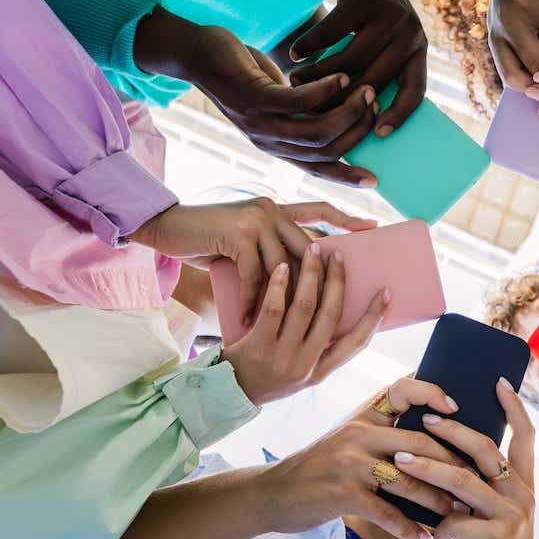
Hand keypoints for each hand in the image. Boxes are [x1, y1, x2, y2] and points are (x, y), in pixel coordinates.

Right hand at [130, 197, 376, 320]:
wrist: (167, 227)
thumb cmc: (207, 240)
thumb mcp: (245, 241)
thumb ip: (270, 249)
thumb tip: (301, 277)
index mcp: (278, 210)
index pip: (318, 210)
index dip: (345, 218)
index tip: (371, 227)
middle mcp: (272, 210)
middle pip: (309, 249)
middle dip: (322, 281)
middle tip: (332, 309)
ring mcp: (257, 219)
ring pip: (283, 267)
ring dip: (279, 301)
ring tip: (279, 328)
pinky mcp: (238, 234)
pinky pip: (254, 275)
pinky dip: (250, 301)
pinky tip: (246, 320)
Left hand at [134, 7, 379, 185]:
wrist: (197, 55)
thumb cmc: (244, 74)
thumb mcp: (280, 99)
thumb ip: (307, 111)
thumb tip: (342, 113)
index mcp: (276, 146)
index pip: (317, 169)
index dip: (345, 177)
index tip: (374, 180)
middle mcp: (268, 141)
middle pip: (324, 151)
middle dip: (357, 132)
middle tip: (377, 106)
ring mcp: (259, 122)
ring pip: (315, 130)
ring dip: (347, 111)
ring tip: (366, 90)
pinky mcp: (254, 98)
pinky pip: (298, 101)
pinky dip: (325, 91)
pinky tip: (342, 76)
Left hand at [223, 243, 386, 403]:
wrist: (228, 395)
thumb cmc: (266, 376)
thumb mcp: (300, 372)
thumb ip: (318, 348)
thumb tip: (335, 309)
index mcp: (320, 372)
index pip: (356, 343)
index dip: (373, 317)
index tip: (386, 292)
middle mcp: (305, 365)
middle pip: (330, 315)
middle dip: (337, 281)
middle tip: (338, 255)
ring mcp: (282, 356)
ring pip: (304, 307)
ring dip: (311, 274)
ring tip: (313, 249)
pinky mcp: (258, 347)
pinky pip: (273, 310)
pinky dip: (281, 285)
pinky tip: (284, 267)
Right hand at [253, 377, 470, 538]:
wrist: (270, 495)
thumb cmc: (315, 472)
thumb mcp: (345, 442)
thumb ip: (379, 437)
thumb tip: (427, 442)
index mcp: (363, 417)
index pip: (402, 390)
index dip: (432, 393)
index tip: (456, 410)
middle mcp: (359, 434)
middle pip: (419, 442)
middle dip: (451, 465)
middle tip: (476, 483)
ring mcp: (350, 463)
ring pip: (408, 478)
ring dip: (437, 500)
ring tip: (458, 515)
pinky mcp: (342, 493)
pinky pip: (386, 511)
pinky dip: (408, 527)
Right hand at [289, 0, 427, 138]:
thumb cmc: (366, 7)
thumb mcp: (382, 36)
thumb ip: (379, 65)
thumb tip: (357, 115)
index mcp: (417, 48)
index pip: (415, 90)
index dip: (398, 115)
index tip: (376, 135)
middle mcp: (409, 32)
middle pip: (374, 80)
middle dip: (341, 99)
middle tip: (313, 110)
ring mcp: (388, 15)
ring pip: (350, 60)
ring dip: (319, 75)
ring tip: (297, 82)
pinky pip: (331, 33)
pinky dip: (310, 46)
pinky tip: (295, 54)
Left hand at [396, 378, 535, 538]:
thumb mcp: (491, 518)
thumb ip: (480, 489)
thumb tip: (451, 455)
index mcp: (523, 487)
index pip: (525, 438)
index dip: (514, 408)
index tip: (499, 381)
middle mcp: (523, 498)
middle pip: (487, 450)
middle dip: (453, 430)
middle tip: (424, 418)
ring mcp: (512, 520)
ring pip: (465, 481)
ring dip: (428, 468)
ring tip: (399, 460)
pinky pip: (458, 521)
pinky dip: (439, 524)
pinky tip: (431, 533)